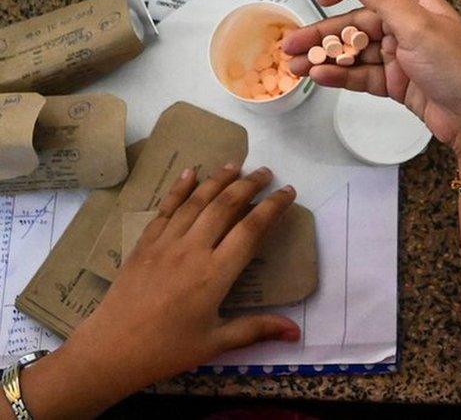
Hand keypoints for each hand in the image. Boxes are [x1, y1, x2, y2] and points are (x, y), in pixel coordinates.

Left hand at [21, 165, 299, 417]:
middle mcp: (192, 250)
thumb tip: (296, 331)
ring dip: (218, 179)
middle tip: (265, 172)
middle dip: (248, 185)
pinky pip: (165, 209)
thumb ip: (256, 329)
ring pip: (196, 201)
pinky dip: (179, 189)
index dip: (272, 207)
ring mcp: (165, 244)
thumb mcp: (216, 343)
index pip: (251, 230)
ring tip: (235, 164)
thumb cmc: (167, 350)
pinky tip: (189, 173)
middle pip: (225, 206)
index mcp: (215, 274)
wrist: (110, 351)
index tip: (288, 191)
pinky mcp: (144, 245)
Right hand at [282, 0, 460, 172]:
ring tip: (293, 67)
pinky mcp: (398, 84)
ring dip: (325, 57)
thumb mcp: (420, 28)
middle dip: (323, 33)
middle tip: (289, 45)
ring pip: (356, 52)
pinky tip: (320, 78)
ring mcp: (402, 57)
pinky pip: (364, 76)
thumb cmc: (457, 68)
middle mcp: (408, 28)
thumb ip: (386, 1)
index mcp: (418, 6)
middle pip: (358, 22)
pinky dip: (342, 76)